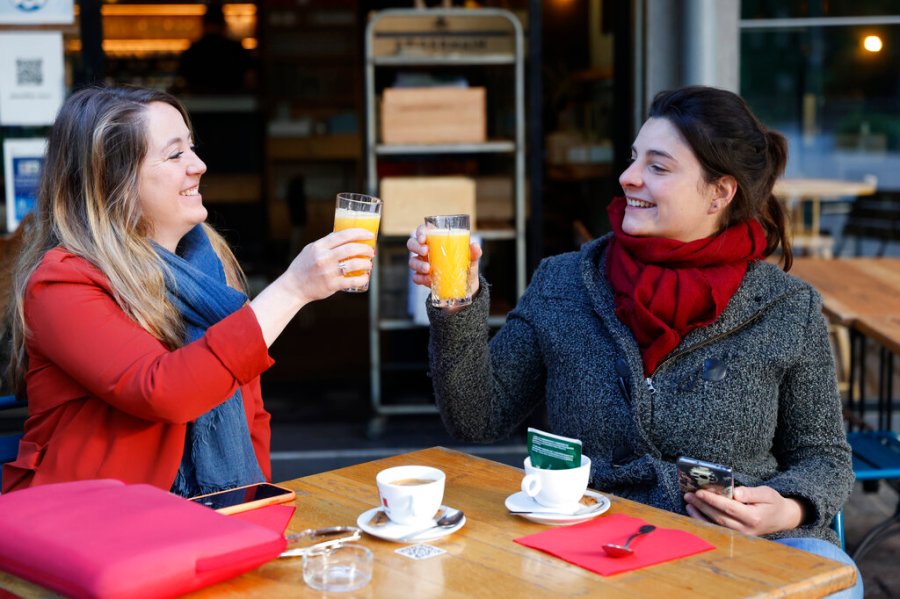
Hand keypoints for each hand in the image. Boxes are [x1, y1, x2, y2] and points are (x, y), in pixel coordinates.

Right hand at [286, 228, 374, 304]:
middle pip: (351, 248)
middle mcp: (324, 258)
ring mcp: (328, 272)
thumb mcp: (311, 249)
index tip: (369, 234)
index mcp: (319, 246)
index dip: (359, 233)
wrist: (293, 287)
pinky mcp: (331, 285)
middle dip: (366, 248)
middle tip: (371, 251)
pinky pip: (352, 281)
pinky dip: (362, 279)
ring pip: (354, 264)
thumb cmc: (303, 266)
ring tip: (369, 264)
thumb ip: (326, 243)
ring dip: (366, 263)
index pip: (342, 235)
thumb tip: (343, 235)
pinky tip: (365, 277)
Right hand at [406, 224, 482, 301]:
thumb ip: (474, 252)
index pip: (423, 231)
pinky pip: (416, 277)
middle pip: (412, 244)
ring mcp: (423, 264)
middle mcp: (426, 251)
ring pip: (412, 261)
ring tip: (428, 269)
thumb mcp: (471, 258)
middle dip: (416, 247)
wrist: (466, 286)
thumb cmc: (466, 265)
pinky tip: (428, 280)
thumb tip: (474, 246)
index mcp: (436, 241)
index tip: (424, 238)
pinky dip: (420, 278)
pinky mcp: (423, 278)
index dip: (420, 232)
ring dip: (418, 264)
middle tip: (426, 252)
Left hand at [684, 485, 804, 535]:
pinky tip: (693, 511)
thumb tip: (735, 492)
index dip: (713, 500)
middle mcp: (746, 529)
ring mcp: (740, 535)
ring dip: (700, 513)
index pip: (729, 508)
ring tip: (688, 501)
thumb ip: (751, 493)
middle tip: (689, 494)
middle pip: (719, 516)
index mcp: (754, 517)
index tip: (700, 491)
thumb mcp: (767, 493)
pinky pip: (716, 528)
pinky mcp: (735, 536)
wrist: (782, 518)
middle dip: (702, 505)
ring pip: (716, 524)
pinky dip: (703, 520)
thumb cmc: (772, 502)